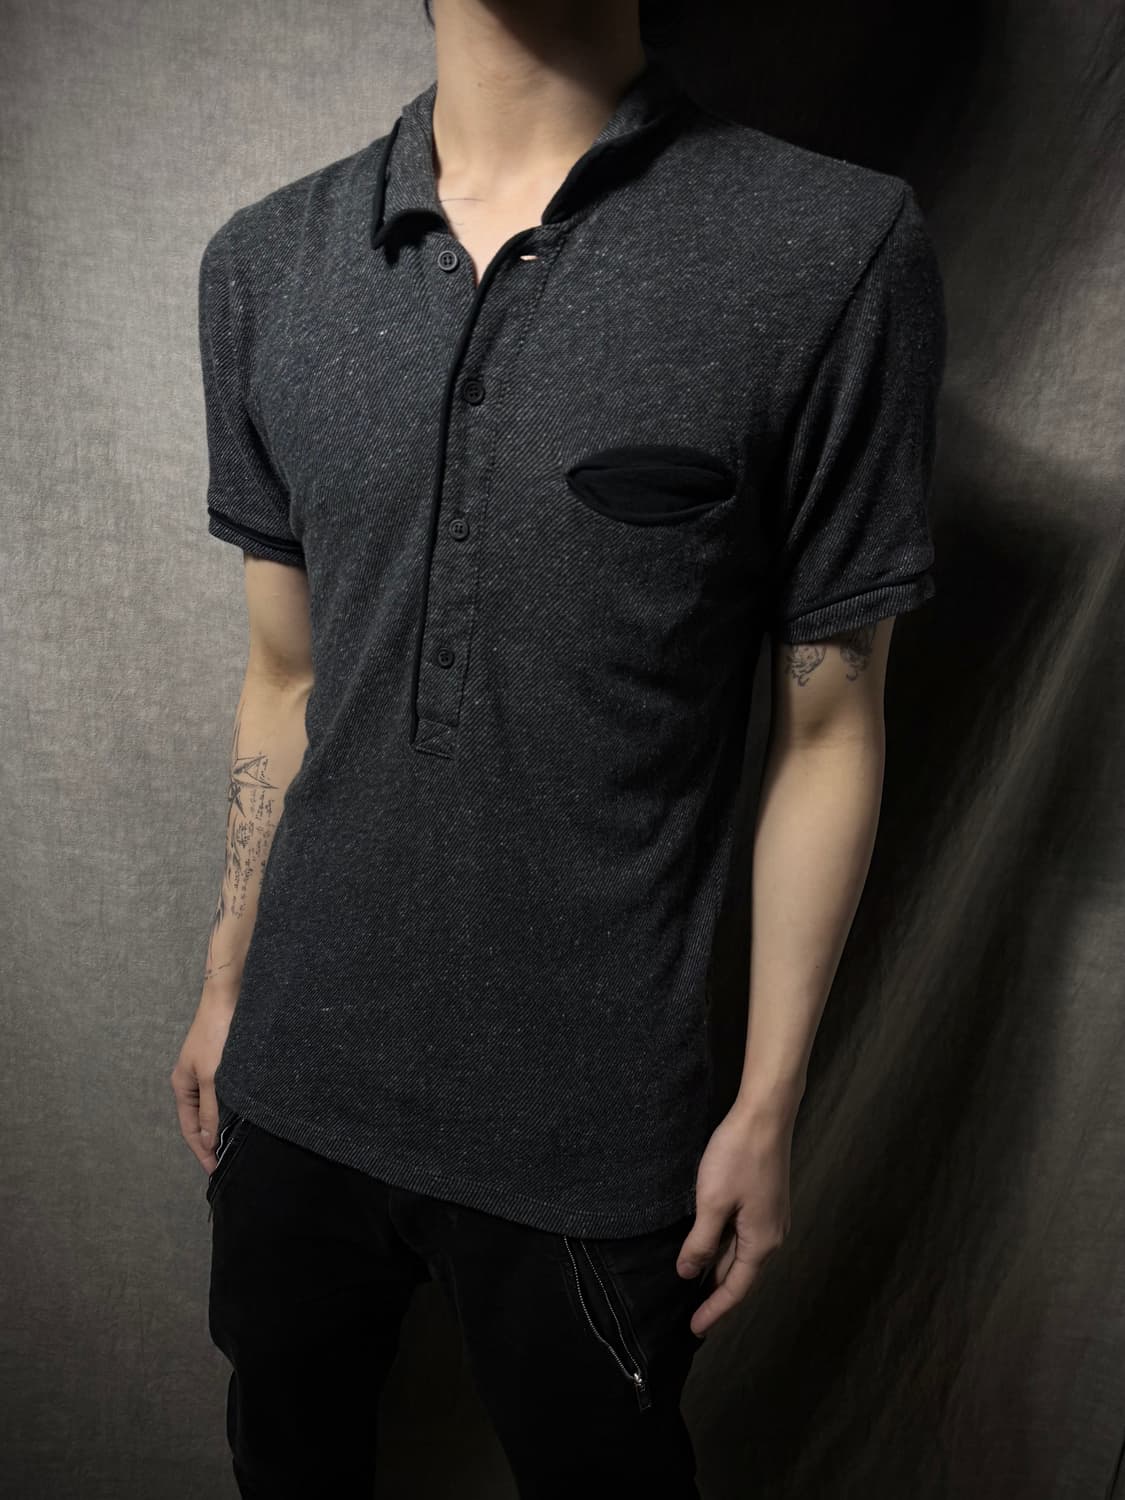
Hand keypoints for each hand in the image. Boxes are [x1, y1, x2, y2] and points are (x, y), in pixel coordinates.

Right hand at [169, 990, 236, 1174]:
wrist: (229, 997)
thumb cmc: (217, 1035)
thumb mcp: (213, 1077)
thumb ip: (210, 1110)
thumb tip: (207, 1141)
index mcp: (182, 1085)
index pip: (190, 1128)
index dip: (201, 1150)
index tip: (216, 1170)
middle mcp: (192, 1080)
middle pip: (200, 1119)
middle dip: (210, 1141)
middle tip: (228, 1162)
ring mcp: (208, 1071)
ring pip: (214, 1106)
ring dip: (222, 1125)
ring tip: (236, 1144)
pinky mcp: (224, 1062)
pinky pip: (225, 1093)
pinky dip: (232, 1107)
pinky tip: (244, 1116)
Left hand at [675, 1098, 794, 1336]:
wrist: (765, 1116)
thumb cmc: (739, 1156)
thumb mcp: (712, 1202)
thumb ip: (701, 1242)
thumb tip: (688, 1273)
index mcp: (761, 1242)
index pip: (735, 1289)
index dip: (714, 1310)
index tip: (694, 1329)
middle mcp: (772, 1235)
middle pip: (740, 1274)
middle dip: (716, 1293)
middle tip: (691, 1313)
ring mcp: (771, 1217)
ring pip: (741, 1253)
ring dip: (720, 1269)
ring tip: (695, 1283)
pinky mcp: (766, 1200)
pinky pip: (744, 1235)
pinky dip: (725, 1247)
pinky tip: (708, 1245)